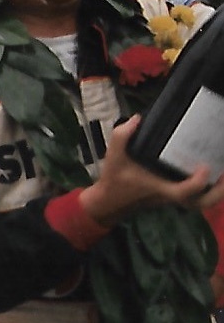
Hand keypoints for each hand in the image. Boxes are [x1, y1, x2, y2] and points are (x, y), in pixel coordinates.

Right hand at [80, 115, 223, 226]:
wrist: (109, 202)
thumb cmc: (114, 180)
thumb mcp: (114, 156)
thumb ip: (122, 136)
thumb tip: (138, 119)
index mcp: (160, 188)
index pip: (186, 191)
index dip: (199, 181)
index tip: (205, 165)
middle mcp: (171, 195)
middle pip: (203, 202)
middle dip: (219, 191)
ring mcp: (174, 198)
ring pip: (203, 202)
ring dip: (217, 191)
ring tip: (223, 173)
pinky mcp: (173, 197)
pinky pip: (197, 198)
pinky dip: (207, 189)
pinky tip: (208, 172)